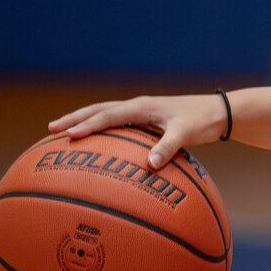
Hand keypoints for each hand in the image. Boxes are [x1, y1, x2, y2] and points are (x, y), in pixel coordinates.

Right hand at [47, 93, 228, 167]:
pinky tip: (95, 142)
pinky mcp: (146, 119)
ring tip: (62, 132)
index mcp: (143, 106)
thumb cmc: (203, 120)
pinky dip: (101, 127)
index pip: (109, 115)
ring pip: (105, 113)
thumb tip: (150, 164)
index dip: (88, 125)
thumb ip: (168, 146)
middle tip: (50, 129)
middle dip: (75, 119)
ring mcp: (141, 111)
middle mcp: (138, 106)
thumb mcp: (187, 133)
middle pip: (99, 110)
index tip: (69, 135)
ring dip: (84, 120)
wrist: (220, 112)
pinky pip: (117, 122)